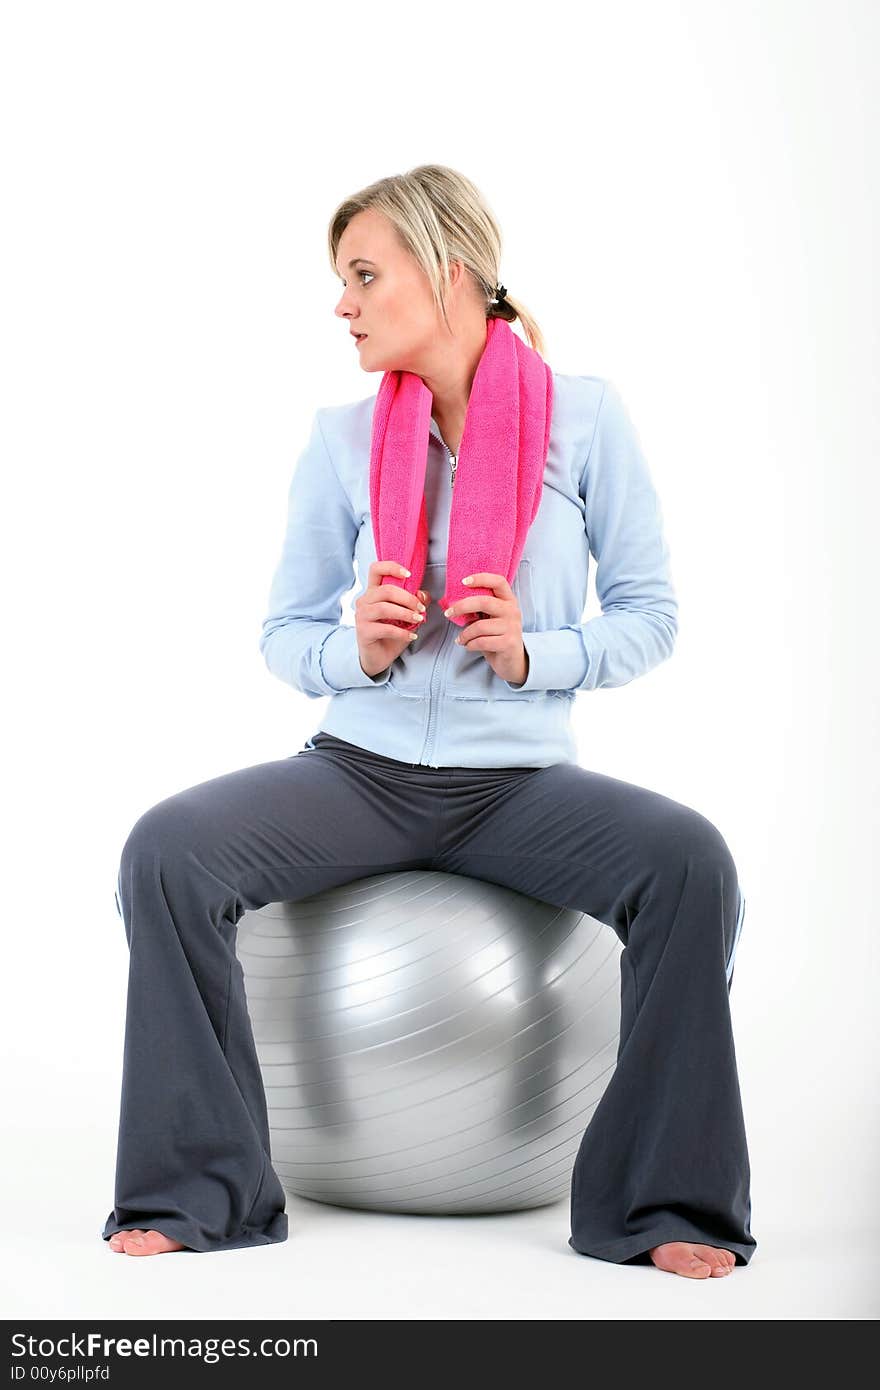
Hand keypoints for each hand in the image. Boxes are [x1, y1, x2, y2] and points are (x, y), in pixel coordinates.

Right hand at [355, 560, 431, 677]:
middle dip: (408, 598)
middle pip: (386, 590)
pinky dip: (402, 632)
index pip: (376, 569)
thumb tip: (423, 595)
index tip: (409, 575)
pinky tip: (411, 636)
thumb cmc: (390, 633)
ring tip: (418, 619)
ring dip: (405, 613)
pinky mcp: (363, 631)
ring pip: (384, 608)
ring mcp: (361, 616)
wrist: (378, 657)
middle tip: (421, 608)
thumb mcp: (406, 616)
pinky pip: (385, 628)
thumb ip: (415, 602)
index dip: (392, 567)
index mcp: (373, 592)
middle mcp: (364, 601)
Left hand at [443, 571, 528, 685]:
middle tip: (448, 613)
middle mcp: (512, 611)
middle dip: (462, 607)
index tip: (463, 581)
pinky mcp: (509, 643)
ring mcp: (512, 627)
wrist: (512, 661)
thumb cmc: (497, 636)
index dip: (481, 578)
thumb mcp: (491, 618)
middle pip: (484, 602)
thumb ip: (480, 607)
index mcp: (508, 600)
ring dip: (465, 634)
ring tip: (461, 639)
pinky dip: (470, 645)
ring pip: (479, 626)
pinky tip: (469, 646)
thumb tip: (454, 602)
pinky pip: (482, 642)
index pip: (498, 581)